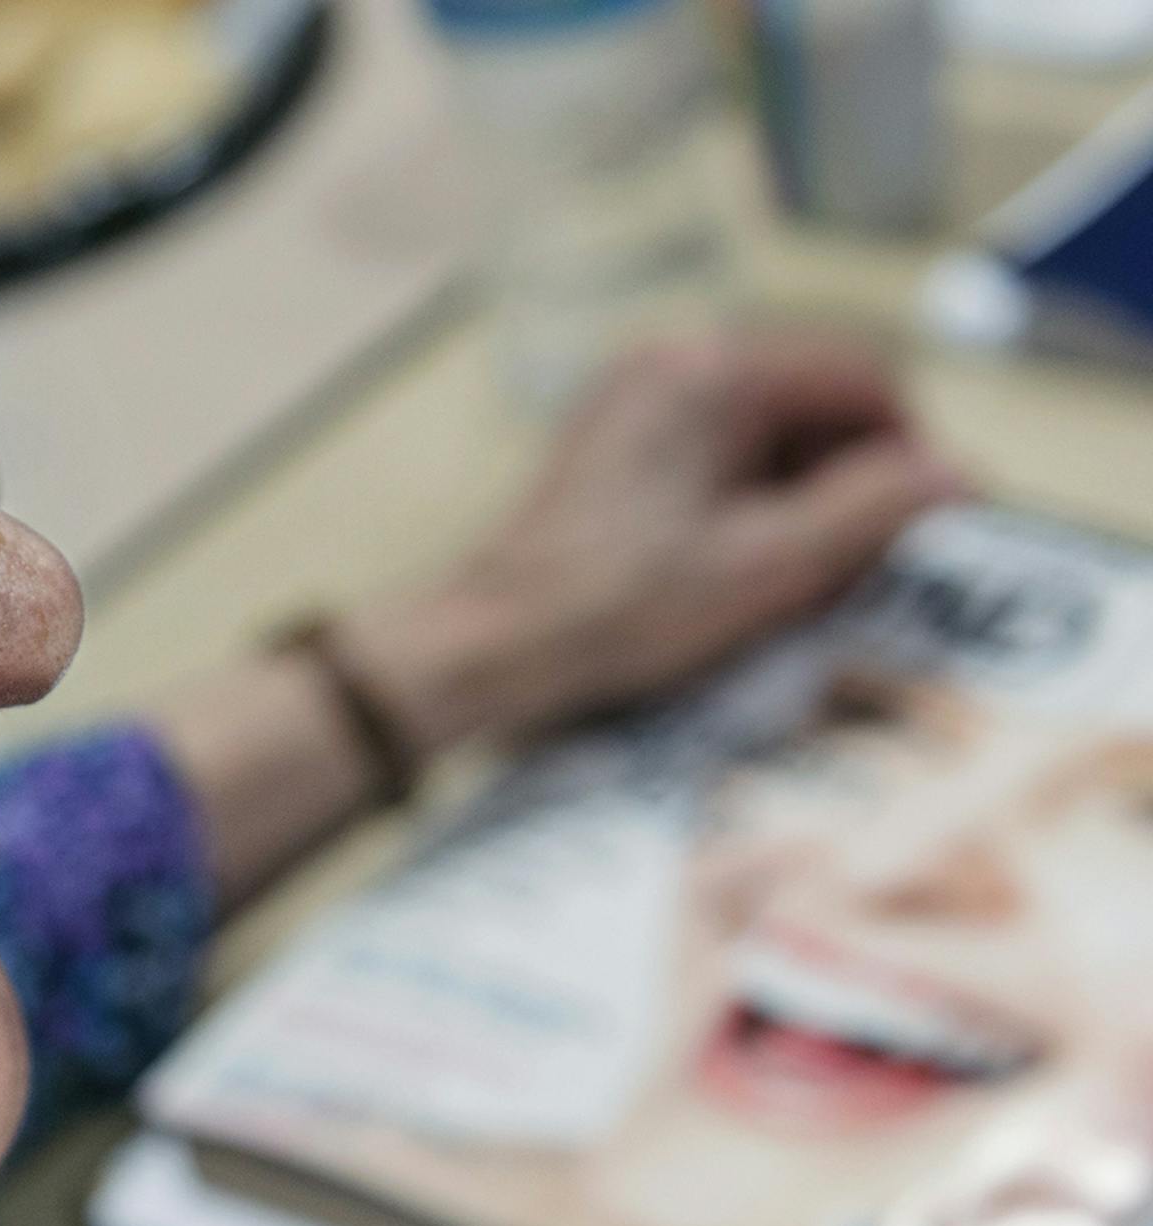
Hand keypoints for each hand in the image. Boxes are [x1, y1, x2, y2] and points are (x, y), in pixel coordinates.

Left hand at [345, 331, 968, 749]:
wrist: (486, 647)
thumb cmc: (612, 609)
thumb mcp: (765, 567)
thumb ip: (870, 513)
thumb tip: (959, 476)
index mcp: (711, 369)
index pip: (861, 379)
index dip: (912, 452)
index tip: (932, 526)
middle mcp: (671, 359)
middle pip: (815, 403)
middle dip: (854, 481)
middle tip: (869, 566)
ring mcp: (636, 398)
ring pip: (769, 434)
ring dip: (805, 501)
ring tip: (803, 584)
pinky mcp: (615, 445)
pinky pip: (717, 457)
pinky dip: (751, 507)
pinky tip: (746, 576)